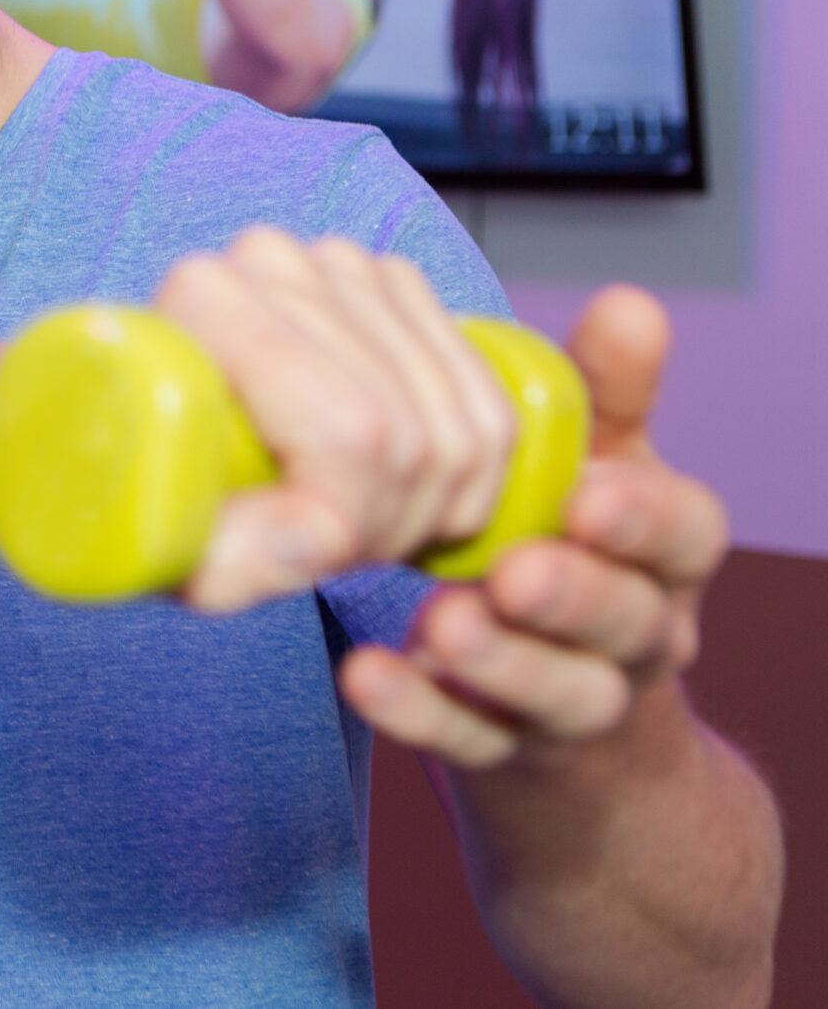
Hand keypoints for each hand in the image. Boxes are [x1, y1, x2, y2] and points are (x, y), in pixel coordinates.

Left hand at [154, 227, 520, 611]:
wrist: (165, 439)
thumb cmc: (170, 498)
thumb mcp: (181, 554)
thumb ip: (236, 558)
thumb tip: (317, 537)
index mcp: (204, 298)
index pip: (348, 429)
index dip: (354, 515)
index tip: (318, 548)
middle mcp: (271, 258)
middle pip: (402, 427)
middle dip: (387, 514)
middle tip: (336, 542)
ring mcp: (340, 261)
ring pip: (455, 419)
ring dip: (427, 499)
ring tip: (357, 515)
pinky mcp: (396, 281)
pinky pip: (488, 398)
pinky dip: (467, 467)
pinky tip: (408, 485)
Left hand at [338, 285, 728, 768]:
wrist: (561, 708)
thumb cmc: (565, 546)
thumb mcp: (596, 467)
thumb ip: (607, 393)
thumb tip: (631, 301)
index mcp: (661, 555)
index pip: (686, 536)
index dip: (646, 518)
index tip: (589, 493)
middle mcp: (635, 633)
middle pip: (628, 621)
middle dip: (576, 594)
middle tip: (513, 570)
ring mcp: (571, 703)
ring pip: (561, 693)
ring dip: (503, 660)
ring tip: (440, 623)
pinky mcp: (502, 751)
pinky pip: (471, 742)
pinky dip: (422, 713)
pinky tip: (367, 675)